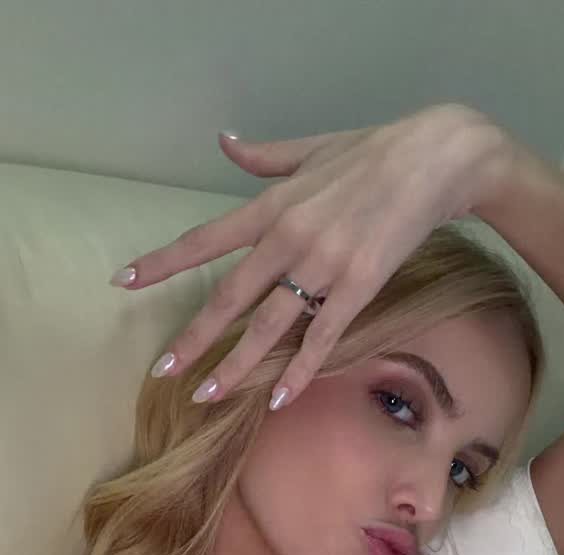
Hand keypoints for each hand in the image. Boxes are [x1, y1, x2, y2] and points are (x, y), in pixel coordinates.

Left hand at [110, 103, 510, 406]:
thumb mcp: (310, 148)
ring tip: (207, 395)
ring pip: (269, 326)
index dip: (162, 263)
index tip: (124, 281)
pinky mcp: (358, 286)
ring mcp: (322, 266)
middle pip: (229, 297)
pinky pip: (321, 337)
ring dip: (236, 365)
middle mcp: (288, 238)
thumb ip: (263, 156)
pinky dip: (299, 371)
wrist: (436, 158)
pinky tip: (279, 400)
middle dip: (194, 337)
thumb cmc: (373, 150)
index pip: (204, 240)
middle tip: (163, 371)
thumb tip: (224, 142)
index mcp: (271, 205)